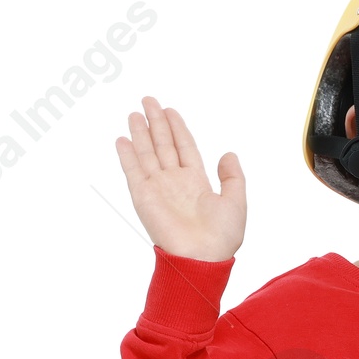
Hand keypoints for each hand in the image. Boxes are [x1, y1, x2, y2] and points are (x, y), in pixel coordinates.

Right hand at [116, 97, 245, 261]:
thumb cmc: (221, 236)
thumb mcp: (236, 201)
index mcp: (197, 183)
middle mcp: (176, 183)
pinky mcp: (143, 196)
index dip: (178, 128)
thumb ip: (233, 176)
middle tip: (148, 100)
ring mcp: (158, 188)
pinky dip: (127, 154)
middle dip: (156, 122)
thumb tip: (228, 153)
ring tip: (135, 113)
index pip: (185, 148)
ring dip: (141, 133)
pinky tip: (123, 139)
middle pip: (164, 145)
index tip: (170, 110)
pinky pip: (133, 170)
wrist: (201, 257)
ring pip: (147, 153)